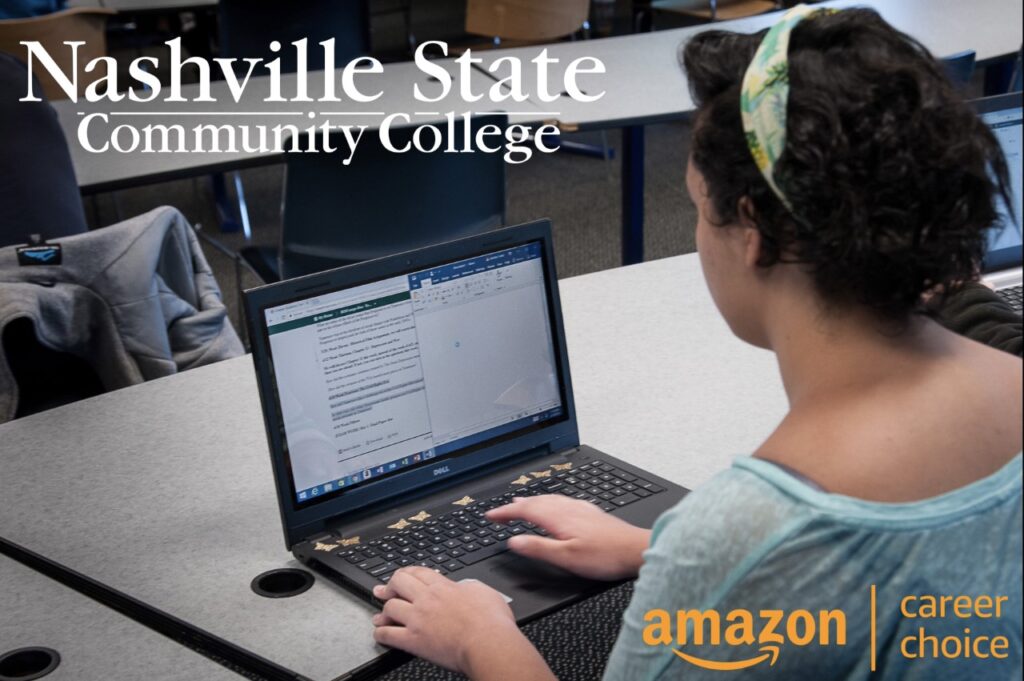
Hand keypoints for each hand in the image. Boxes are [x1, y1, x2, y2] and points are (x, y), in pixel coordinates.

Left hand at [372, 566, 550, 679]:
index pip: (418, 572)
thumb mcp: (483, 591)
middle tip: (385, 590)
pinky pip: (389, 635)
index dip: (407, 572)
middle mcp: (426, 599)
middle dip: (390, 586)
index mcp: (443, 587)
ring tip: (380, 616)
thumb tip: (464, 587)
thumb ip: (468, 586)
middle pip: (398, 582)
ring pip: (390, 607)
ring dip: (384, 611)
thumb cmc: (491, 621)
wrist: (487, 643)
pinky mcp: (414, 641)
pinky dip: (381, 634)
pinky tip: (380, 634)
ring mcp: (418, 619)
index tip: (403, 575)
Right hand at [486, 495, 650, 579]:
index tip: (490, 515)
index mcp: (558, 518)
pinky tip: (556, 506)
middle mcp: (568, 509)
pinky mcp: (591, 513)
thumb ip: (538, 547)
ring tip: (521, 503)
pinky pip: (563, 501)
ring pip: (550, 500)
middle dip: (515, 505)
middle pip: (536, 501)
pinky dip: (550, 502)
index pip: (525, 510)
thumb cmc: (605, 556)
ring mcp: (581, 509)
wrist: (636, 550)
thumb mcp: (566, 557)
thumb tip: (513, 541)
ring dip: (532, 501)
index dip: (505, 512)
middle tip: (500, 510)